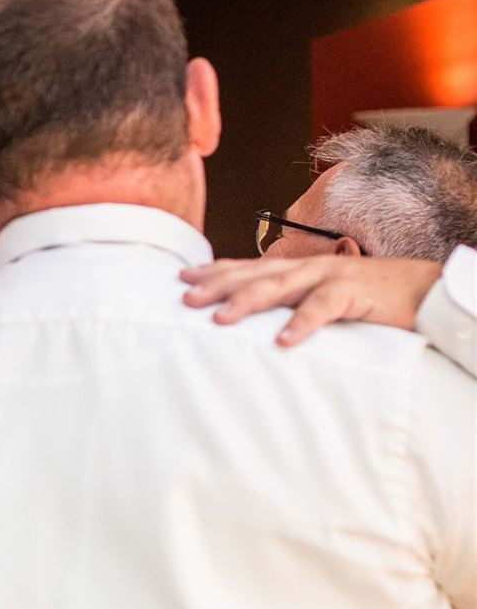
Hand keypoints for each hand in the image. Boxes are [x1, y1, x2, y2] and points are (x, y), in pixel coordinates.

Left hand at [180, 256, 442, 346]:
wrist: (426, 290)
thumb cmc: (370, 298)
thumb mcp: (324, 298)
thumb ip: (293, 304)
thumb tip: (259, 325)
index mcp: (299, 269)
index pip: (250, 267)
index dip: (216, 271)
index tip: (182, 277)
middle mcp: (309, 268)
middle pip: (256, 274)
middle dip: (218, 285)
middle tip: (185, 298)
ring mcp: (331, 277)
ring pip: (282, 286)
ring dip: (248, 301)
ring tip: (220, 318)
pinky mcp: (356, 293)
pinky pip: (324, 308)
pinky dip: (303, 324)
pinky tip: (283, 341)